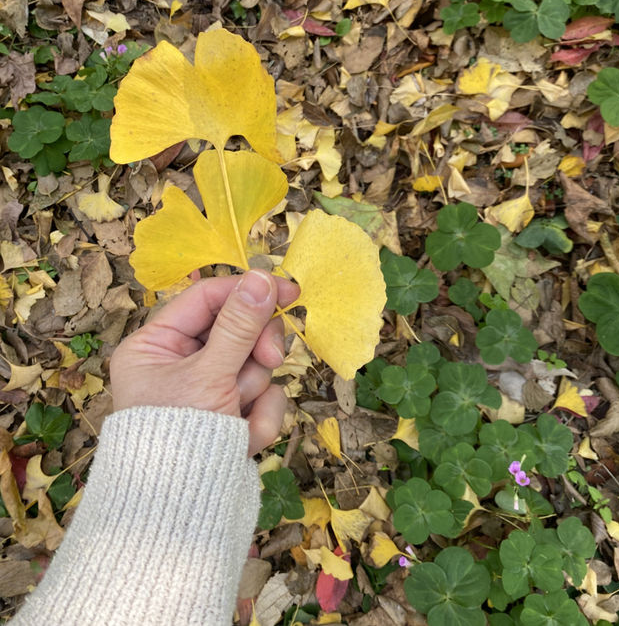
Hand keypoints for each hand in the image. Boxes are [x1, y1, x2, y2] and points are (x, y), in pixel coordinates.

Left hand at [110, 271, 298, 454]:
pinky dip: (258, 417)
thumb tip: (264, 277)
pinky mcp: (228, 416)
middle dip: (255, 350)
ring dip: (253, 391)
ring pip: (252, 366)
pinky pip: (259, 398)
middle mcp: (178, 363)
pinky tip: (244, 438)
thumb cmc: (179, 437)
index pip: (207, 299)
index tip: (288, 290)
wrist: (180, 516)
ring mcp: (206, 391)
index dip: (247, 291)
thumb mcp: (209, 375)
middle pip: (236, 330)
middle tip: (269, 361)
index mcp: (154, 345)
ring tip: (237, 418)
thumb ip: (239, 326)